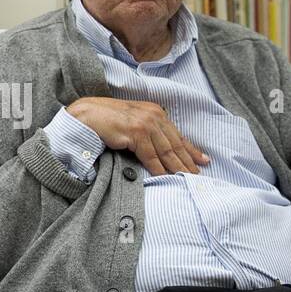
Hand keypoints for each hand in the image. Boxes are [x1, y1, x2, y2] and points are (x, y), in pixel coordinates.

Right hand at [66, 96, 209, 175]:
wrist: (87, 115)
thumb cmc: (107, 120)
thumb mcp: (134, 123)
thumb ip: (148, 132)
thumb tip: (161, 151)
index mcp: (155, 112)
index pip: (177, 134)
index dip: (191, 149)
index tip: (203, 160)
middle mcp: (154, 116)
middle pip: (175, 144)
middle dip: (188, 161)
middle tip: (198, 175)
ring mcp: (145, 123)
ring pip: (166, 151)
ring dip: (177, 167)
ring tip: (186, 179)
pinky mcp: (136, 132)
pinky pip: (151, 156)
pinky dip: (158, 168)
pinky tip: (165, 177)